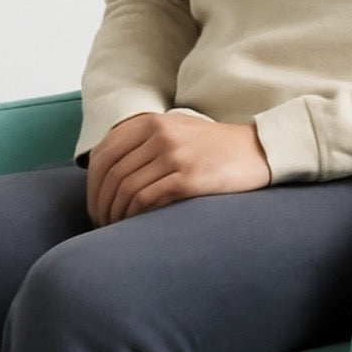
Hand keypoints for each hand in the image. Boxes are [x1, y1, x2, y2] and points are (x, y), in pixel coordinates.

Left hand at [86, 112, 271, 226]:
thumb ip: (143, 142)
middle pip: (110, 174)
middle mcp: (159, 134)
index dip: (93, 185)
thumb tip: (107, 171)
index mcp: (150, 122)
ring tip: (117, 229)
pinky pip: (146, 199)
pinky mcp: (188, 177)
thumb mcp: (176, 131)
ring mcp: (174, 154)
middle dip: (100, 204)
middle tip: (102, 224)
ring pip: (125, 188)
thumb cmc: (214, 150)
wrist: (258, 152)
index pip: (103, 154)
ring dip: (115, 214)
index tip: (96, 206)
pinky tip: (135, 226)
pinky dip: (134, 216)